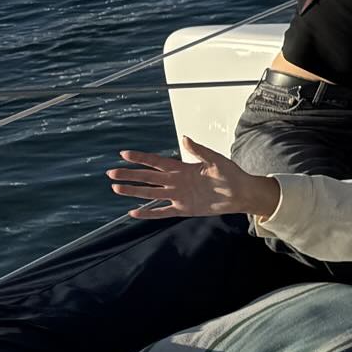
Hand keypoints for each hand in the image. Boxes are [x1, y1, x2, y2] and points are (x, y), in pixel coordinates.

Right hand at [110, 136, 276, 222]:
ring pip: (151, 194)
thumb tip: (185, 138)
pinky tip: (133, 212)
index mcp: (183, 168)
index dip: (141, 158)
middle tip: (111, 173)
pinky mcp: (183, 209)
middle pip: (148, 178)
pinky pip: (162, 212)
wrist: (240, 193)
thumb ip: (200, 151)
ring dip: (134, 192)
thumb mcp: (216, 160)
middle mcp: (177, 181)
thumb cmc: (230, 174)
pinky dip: (149, 213)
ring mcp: (178, 196)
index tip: (124, 154)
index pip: (157, 162)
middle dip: (130, 175)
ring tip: (116, 188)